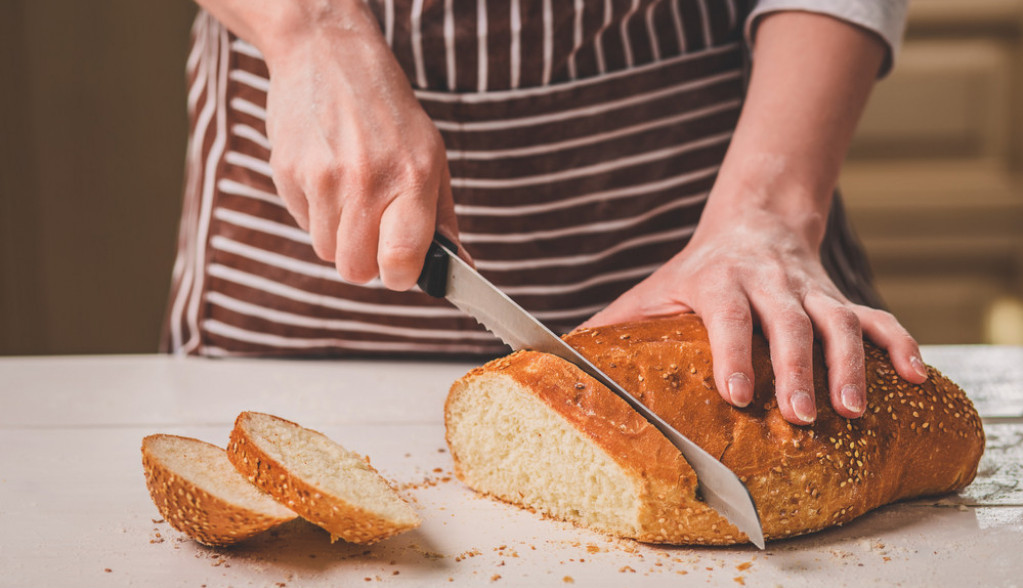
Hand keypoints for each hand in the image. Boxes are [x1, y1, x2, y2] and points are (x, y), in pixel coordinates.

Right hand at [260, 3, 459, 289]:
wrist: (330, 56)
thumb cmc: (389, 115)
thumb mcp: (431, 159)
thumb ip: (443, 220)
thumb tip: (463, 270)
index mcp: (413, 178)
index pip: (401, 260)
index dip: (400, 276)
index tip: (400, 268)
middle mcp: (368, 180)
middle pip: (356, 270)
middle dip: (365, 261)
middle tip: (372, 231)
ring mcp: (324, 176)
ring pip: (326, 252)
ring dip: (338, 236)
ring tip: (349, 194)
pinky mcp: (288, 172)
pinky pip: (303, 224)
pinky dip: (315, 213)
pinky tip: (326, 176)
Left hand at [579, 203, 928, 425]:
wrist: (754, 219)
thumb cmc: (695, 270)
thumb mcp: (655, 289)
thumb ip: (616, 324)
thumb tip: (558, 358)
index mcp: (716, 280)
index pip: (727, 315)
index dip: (733, 352)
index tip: (736, 393)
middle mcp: (768, 281)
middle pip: (788, 322)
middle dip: (796, 368)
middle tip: (801, 415)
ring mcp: (810, 289)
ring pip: (838, 321)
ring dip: (849, 364)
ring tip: (851, 409)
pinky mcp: (840, 296)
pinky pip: (877, 317)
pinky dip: (899, 344)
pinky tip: (912, 377)